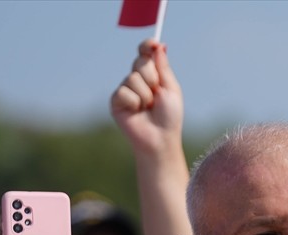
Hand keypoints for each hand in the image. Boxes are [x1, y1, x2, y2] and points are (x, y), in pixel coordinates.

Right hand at [111, 39, 183, 155]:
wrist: (161, 138)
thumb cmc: (169, 116)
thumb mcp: (171, 89)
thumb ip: (163, 68)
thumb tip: (159, 46)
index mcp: (152, 75)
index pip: (145, 54)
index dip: (148, 46)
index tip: (153, 44)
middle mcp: (137, 80)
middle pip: (140, 62)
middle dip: (152, 77)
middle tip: (157, 93)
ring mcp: (125, 89)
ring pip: (133, 78)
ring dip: (146, 94)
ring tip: (148, 107)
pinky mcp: (116, 100)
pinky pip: (124, 91)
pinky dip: (135, 102)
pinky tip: (137, 112)